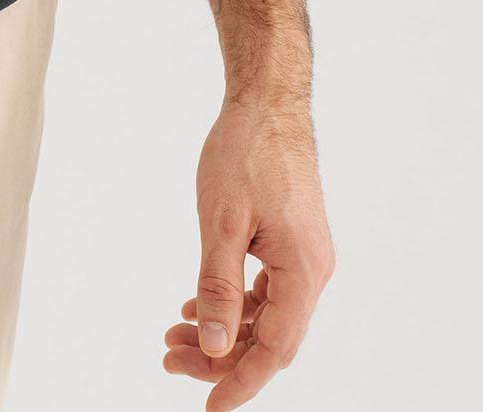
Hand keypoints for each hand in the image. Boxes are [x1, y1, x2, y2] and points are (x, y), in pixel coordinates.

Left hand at [161, 95, 335, 406]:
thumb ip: (218, 288)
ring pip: (266, 314)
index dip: (241, 383)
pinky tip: (195, 304)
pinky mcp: (292, 241)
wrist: (267, 102)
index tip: (209, 407)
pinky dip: (233, 303)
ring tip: (173, 337)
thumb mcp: (222, 222)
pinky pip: (265, 289)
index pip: (275, 350)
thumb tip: (216, 347)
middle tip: (170, 360)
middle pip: (270, 337)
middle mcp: (312, 270)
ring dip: (223, 329)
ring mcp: (304, 256)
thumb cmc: (246, 152)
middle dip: (221, 356)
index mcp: (304, 271)